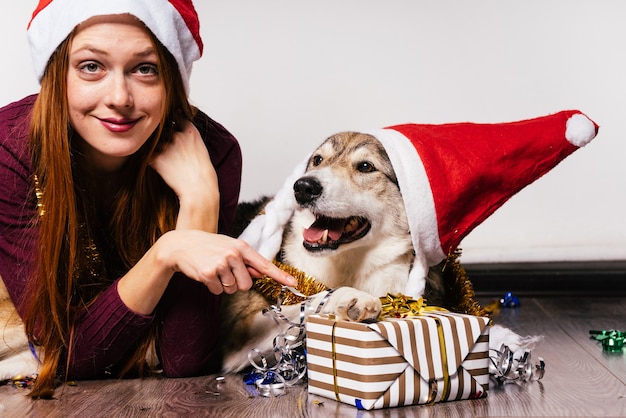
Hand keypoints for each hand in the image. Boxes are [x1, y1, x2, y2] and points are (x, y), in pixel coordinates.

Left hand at [150, 121, 218, 230]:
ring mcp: (166, 146)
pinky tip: (156, 167)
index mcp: (191, 132)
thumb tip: (182, 140)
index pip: (177, 117)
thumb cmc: (205, 175)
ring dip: (155, 149)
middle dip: (162, 135)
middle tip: (164, 145)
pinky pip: (148, 156)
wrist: (200, 190)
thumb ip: (191, 141)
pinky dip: (150, 161)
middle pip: (163, 128)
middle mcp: (178, 135)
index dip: (173, 120)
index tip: (170, 123)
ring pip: (154, 143)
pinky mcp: (157, 159)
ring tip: (163, 160)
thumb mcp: (202, 151)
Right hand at [162, 231, 295, 294]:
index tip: (293, 283)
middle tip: (226, 272)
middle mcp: (233, 254)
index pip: (265, 264)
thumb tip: (260, 273)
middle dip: (237, 283)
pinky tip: (205, 274)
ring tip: (214, 270)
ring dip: (223, 285)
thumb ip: (246, 261)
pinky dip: (212, 286)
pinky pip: (218, 291)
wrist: (182, 244)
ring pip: (232, 289)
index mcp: (242, 247)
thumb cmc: (209, 247)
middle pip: (247, 285)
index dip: (280, 275)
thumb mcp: (229, 248)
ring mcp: (221, 263)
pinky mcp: (208, 273)